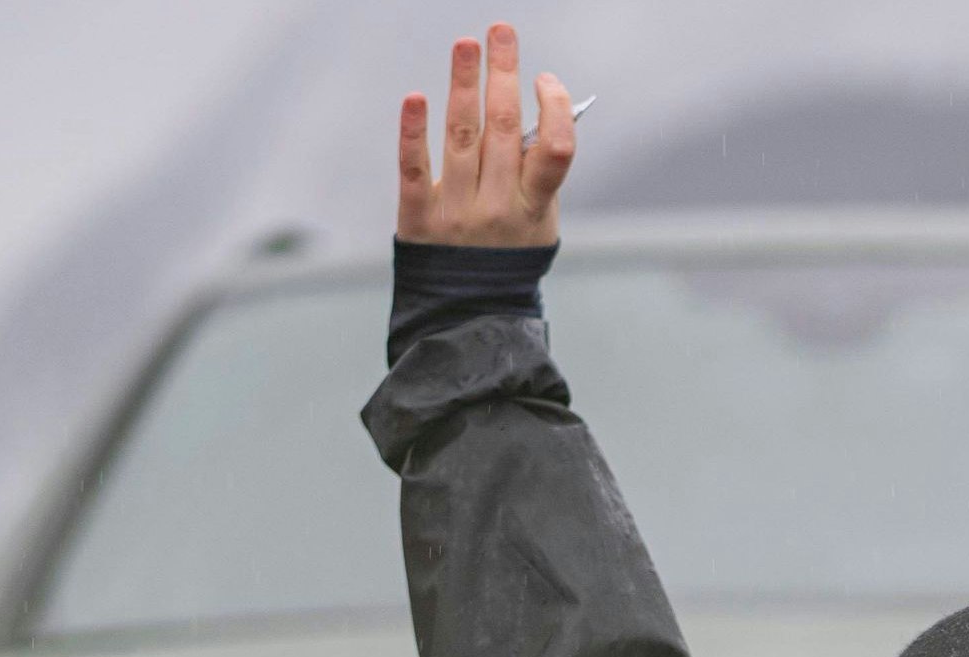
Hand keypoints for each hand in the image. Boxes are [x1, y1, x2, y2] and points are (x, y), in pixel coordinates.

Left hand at [398, 23, 572, 247]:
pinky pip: (414, 170)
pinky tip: (416, 97)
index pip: (554, 151)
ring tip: (466, 45)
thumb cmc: (508, 251)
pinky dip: (414, 133)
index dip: (553, 109)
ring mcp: (456, 214)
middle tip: (501, 31)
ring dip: (463, 85)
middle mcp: (498, 209)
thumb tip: (530, 108)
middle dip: (503, 74)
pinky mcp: (418, 220)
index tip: (544, 79)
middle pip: (502, 129)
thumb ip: (535, 170)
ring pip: (461, 138)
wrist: (468, 312)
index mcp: (534, 208)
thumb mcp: (538, 220)